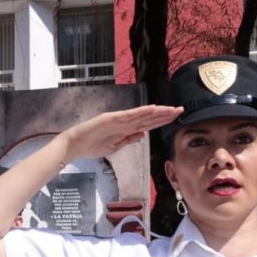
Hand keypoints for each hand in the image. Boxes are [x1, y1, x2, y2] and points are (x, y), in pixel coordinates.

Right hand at [61, 105, 182, 162]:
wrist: (75, 145)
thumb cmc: (91, 146)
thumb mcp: (114, 147)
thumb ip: (128, 140)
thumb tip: (143, 134)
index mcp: (125, 129)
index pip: (147, 124)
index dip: (161, 121)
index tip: (175, 118)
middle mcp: (125, 122)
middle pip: (149, 118)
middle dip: (165, 115)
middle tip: (181, 110)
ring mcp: (119, 119)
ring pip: (142, 114)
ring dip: (158, 112)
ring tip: (172, 109)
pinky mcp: (112, 118)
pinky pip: (130, 115)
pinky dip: (142, 111)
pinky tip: (153, 109)